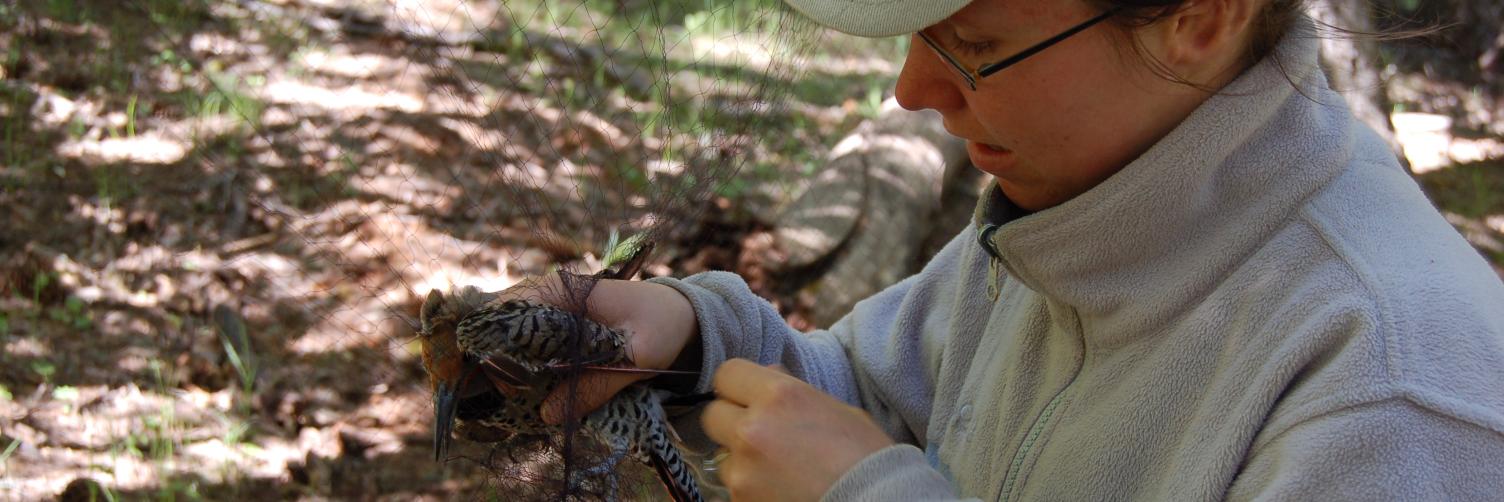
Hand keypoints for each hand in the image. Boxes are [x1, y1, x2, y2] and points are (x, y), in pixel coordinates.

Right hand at [498, 273, 698, 423]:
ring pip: (512, 339)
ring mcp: (551, 309)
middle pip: (503, 328)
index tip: (507, 387)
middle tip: (513, 399)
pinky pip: (530, 346)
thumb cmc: (662, 325)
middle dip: (502, 364)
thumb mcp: (637, 359)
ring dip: (513, 368)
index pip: (508, 314)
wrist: (681, 314)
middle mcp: (549, 294)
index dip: (498, 350)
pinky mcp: (557, 326)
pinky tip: (533, 392)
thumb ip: (595, 385)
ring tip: (518, 399)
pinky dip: (529, 367)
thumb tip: (546, 415)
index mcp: (564, 291)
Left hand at [701, 359, 894, 501]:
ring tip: (777, 470)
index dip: (737, 386)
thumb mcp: (833, 407)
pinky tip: (780, 489)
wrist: (876, 501)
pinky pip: (733, 488)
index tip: (746, 396)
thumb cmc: (864, 454)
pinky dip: (750, 488)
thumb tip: (767, 375)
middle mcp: (753, 429)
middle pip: (711, 415)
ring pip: (721, 456)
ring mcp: (743, 471)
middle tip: (758, 434)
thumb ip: (790, 390)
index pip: (726, 374)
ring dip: (740, 460)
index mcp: (779, 395)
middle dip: (731, 422)